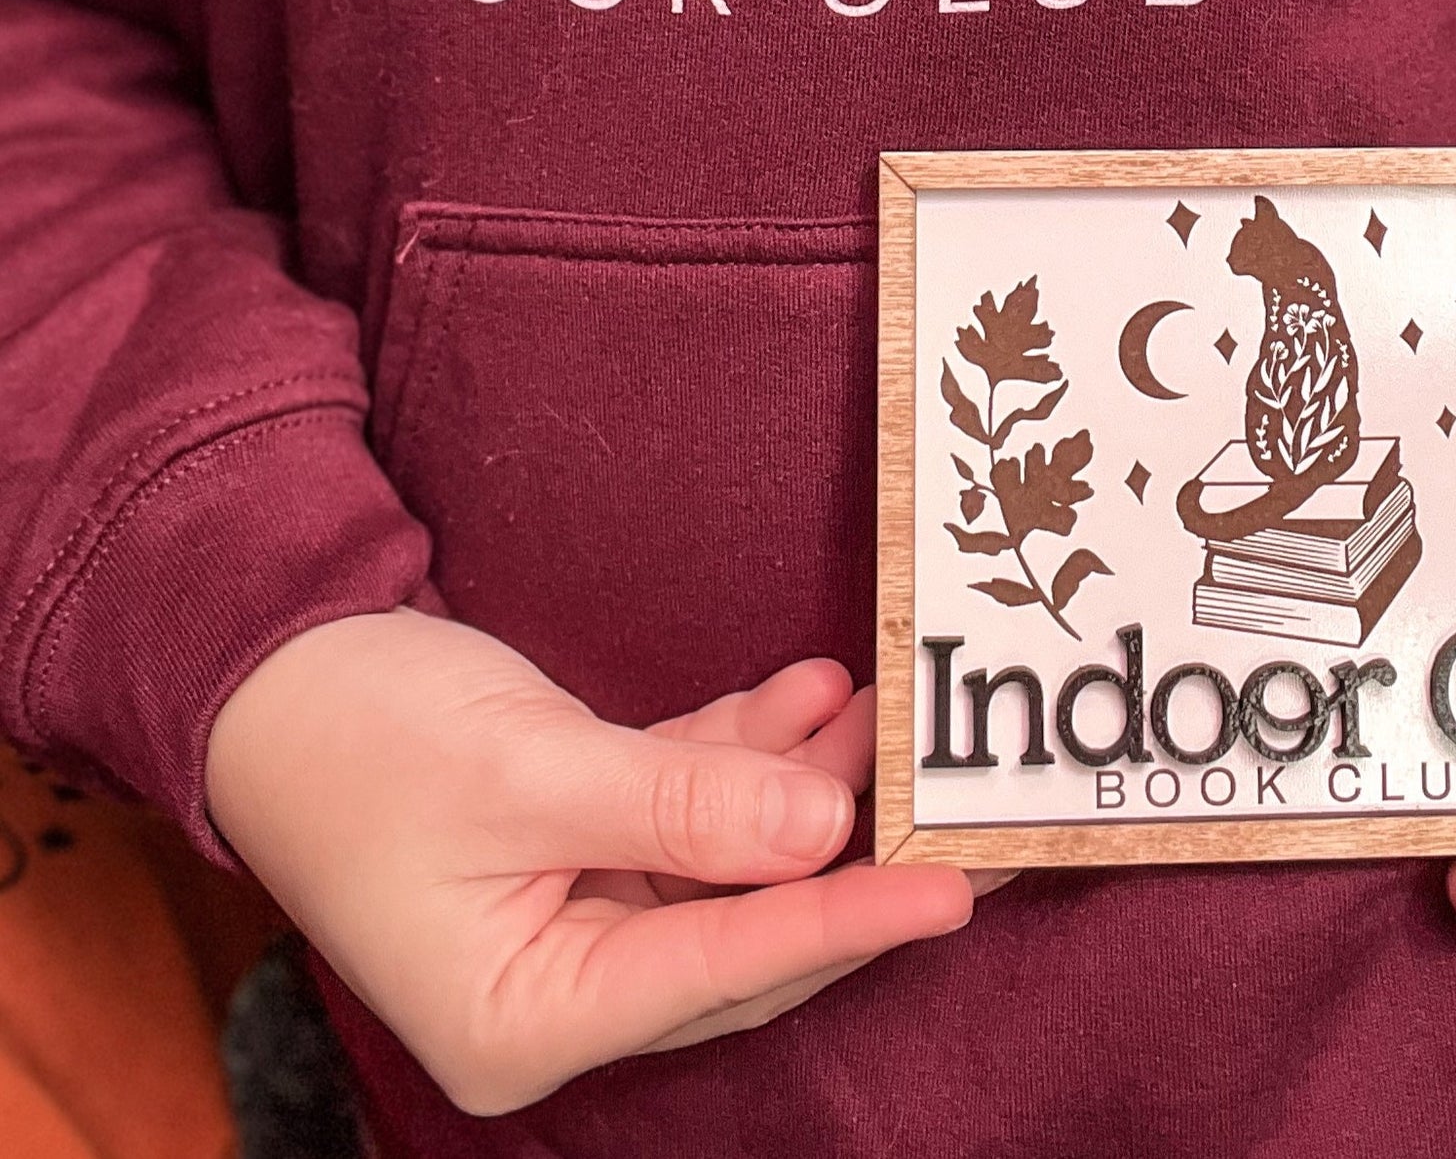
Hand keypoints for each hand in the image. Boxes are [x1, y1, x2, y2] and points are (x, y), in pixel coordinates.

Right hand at [205, 608, 972, 1112]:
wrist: (270, 665)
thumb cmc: (362, 735)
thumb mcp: (525, 770)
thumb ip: (680, 803)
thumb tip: (818, 827)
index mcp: (521, 1021)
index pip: (720, 970)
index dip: (843, 921)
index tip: (951, 888)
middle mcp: (555, 991)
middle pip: (743, 935)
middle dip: (844, 852)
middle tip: (955, 801)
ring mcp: (573, 920)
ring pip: (731, 862)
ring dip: (804, 781)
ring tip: (882, 705)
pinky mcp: (585, 846)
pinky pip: (692, 807)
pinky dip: (748, 750)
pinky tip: (811, 690)